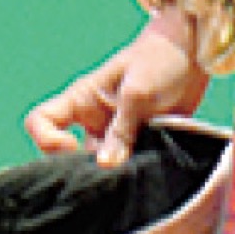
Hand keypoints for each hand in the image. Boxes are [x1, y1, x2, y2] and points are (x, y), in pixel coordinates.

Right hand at [24, 17, 209, 165]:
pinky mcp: (137, 148)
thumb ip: (122, 128)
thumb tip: (105, 166)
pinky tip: (145, 177)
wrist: (193, 54)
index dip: (48, 140)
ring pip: (98, 170)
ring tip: (133, 174)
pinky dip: (131, 179)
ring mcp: (114, 137)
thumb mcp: (139, 90)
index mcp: (82, 99)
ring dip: (112, 178)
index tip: (74, 148)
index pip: (41, 121)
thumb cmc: (159, 58)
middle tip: (109, 176)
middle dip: (82, 171)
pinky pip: (124, 172)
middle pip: (65, 157)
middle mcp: (93, 122)